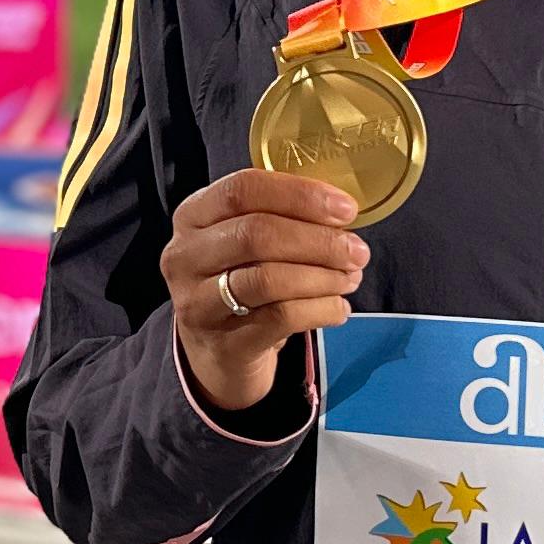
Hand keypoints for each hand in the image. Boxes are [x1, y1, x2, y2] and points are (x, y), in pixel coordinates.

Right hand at [161, 169, 368, 413]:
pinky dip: (320, 309)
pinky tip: (339, 308)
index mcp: (193, 215)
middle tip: (357, 251)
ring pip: (268, 279)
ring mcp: (196, 302)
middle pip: (256, 233)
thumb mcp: (245, 244)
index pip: (243, 190)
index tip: (346, 209)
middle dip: (318, 240)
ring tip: (351, 279)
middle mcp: (185, 255)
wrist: (215, 354)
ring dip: (323, 277)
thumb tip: (340, 215)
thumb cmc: (239, 282)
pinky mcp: (222, 342)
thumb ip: (281, 220)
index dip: (299, 195)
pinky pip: (280, 318)